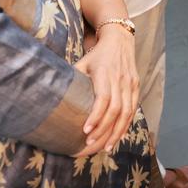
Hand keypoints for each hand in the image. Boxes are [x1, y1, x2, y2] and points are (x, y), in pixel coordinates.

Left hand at [73, 25, 138, 154]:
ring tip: (105, 147)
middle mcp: (120, 79)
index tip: (84, 131)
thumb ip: (71, 80)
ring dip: (116, 132)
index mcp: (105, 72)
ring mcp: (130, 83)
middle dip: (104, 129)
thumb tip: (52, 98)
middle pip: (115, 109)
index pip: (103, 98)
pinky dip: (126, 125)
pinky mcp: (136, 86)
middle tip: (90, 144)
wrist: (119, 39)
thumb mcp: (82, 63)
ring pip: (127, 112)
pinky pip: (133, 109)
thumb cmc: (96, 55)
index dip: (95, 116)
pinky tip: (117, 137)